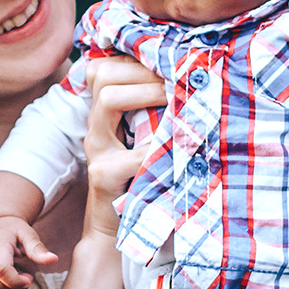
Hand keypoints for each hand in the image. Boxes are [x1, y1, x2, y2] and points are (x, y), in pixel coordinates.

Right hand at [80, 58, 164, 238]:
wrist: (113, 229)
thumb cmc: (137, 182)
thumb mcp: (144, 144)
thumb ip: (155, 119)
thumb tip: (194, 87)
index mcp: (102, 117)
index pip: (104, 68)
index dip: (135, 60)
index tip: (167, 64)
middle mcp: (95, 128)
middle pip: (102, 75)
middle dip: (142, 71)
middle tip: (174, 81)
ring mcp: (97, 150)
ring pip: (108, 100)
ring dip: (145, 94)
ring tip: (172, 102)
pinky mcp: (103, 175)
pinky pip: (134, 152)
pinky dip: (158, 148)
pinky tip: (177, 149)